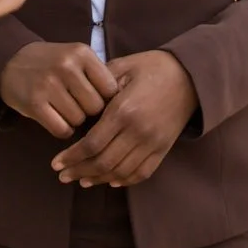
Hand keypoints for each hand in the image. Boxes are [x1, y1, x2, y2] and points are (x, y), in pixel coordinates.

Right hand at [0, 41, 120, 138]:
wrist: (9, 61)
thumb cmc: (51, 63)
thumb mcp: (75, 57)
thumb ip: (97, 75)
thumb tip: (123, 104)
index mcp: (82, 53)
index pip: (111, 88)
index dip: (106, 98)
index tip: (96, 98)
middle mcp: (66, 66)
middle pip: (96, 107)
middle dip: (89, 111)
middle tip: (77, 104)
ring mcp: (48, 85)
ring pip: (79, 120)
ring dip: (74, 120)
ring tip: (63, 108)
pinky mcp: (34, 103)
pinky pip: (61, 129)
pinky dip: (61, 129)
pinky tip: (55, 118)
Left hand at [50, 50, 196, 187]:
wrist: (191, 75)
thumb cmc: (153, 67)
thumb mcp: (123, 67)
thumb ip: (98, 83)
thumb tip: (77, 100)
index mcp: (124, 111)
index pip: (92, 144)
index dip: (71, 157)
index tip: (56, 163)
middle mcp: (138, 131)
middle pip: (103, 163)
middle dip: (79, 171)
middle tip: (63, 176)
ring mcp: (153, 143)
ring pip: (120, 172)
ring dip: (98, 179)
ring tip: (81, 180)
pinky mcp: (163, 148)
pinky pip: (142, 173)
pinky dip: (124, 180)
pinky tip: (110, 181)